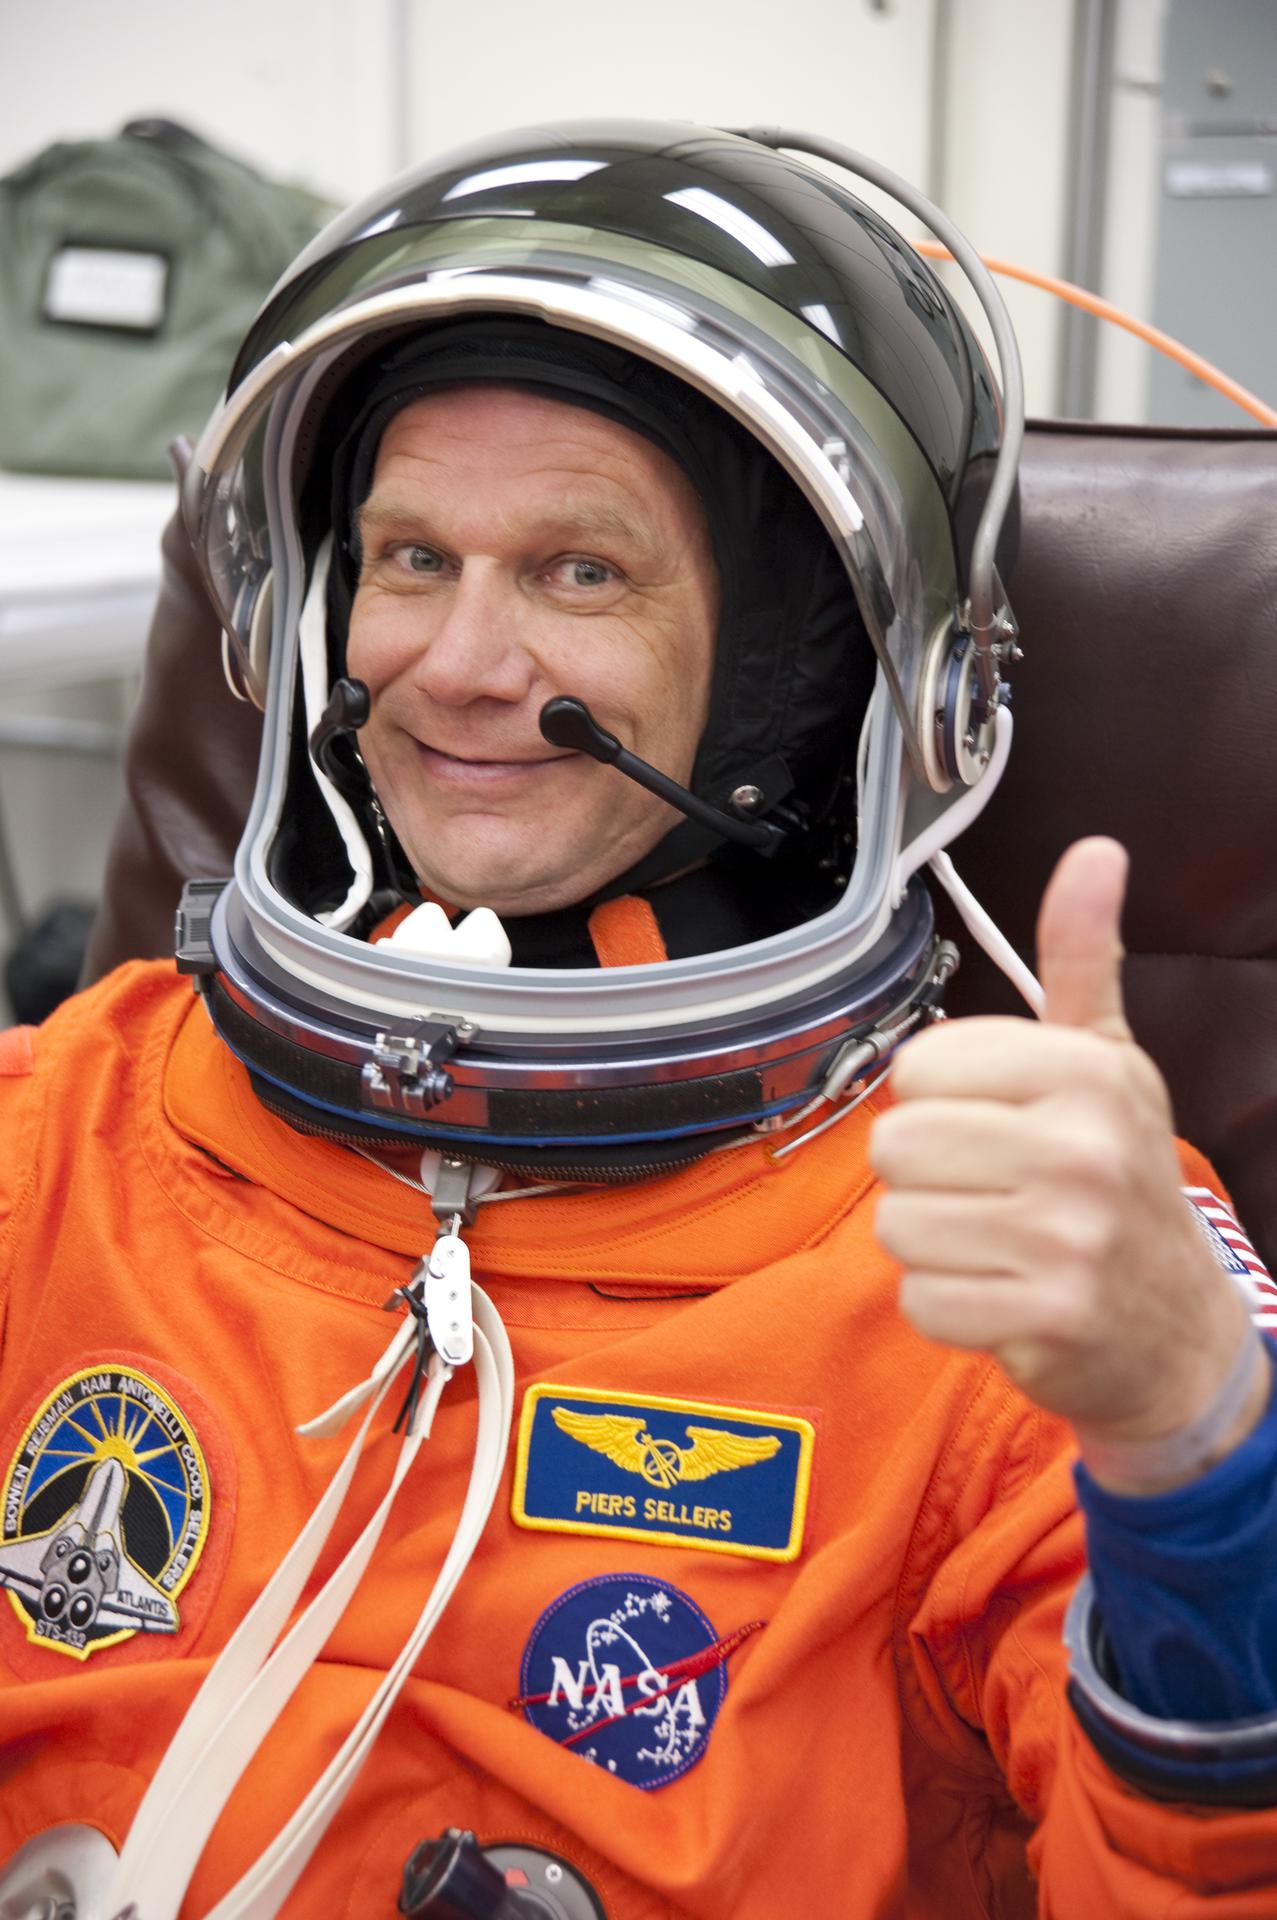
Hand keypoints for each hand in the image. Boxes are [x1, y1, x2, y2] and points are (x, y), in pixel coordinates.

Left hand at [870, 837, 1262, 1490]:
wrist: (1174, 1326)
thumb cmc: (1119, 1175)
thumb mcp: (1108, 1061)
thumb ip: (1082, 958)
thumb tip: (1096, 850)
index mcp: (1086, 1071)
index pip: (917, 1069)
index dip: (935, 1100)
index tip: (989, 1120)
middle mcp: (1082, 1150)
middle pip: (896, 1147)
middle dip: (924, 1175)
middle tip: (986, 1188)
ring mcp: (1068, 1240)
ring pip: (897, 1225)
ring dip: (930, 1240)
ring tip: (992, 1238)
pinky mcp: (1046, 1319)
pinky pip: (920, 1300)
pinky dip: (944, 1304)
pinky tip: (998, 1292)